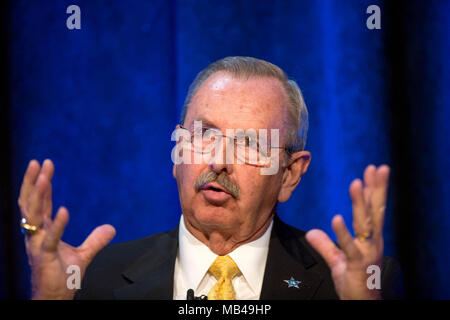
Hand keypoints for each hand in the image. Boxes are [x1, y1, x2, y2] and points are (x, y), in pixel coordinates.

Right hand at [18, 159, 115, 299]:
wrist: (55, 298)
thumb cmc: (62, 277)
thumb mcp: (83, 254)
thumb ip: (96, 239)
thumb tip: (111, 227)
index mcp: (42, 231)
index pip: (40, 202)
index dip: (42, 184)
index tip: (45, 165)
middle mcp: (36, 234)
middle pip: (31, 203)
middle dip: (33, 181)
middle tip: (39, 161)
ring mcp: (38, 244)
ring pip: (33, 215)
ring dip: (38, 195)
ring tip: (42, 177)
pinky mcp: (45, 257)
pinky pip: (51, 238)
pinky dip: (57, 224)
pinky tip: (64, 210)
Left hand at [305, 164, 389, 299]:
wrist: (361, 303)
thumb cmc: (355, 281)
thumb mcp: (338, 260)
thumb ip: (326, 244)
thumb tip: (311, 232)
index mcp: (370, 238)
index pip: (373, 208)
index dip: (374, 189)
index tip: (373, 170)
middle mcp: (372, 242)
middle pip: (375, 211)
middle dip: (376, 188)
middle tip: (377, 168)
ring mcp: (366, 252)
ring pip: (364, 223)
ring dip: (360, 203)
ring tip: (356, 183)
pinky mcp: (356, 264)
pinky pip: (349, 246)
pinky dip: (343, 232)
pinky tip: (336, 218)